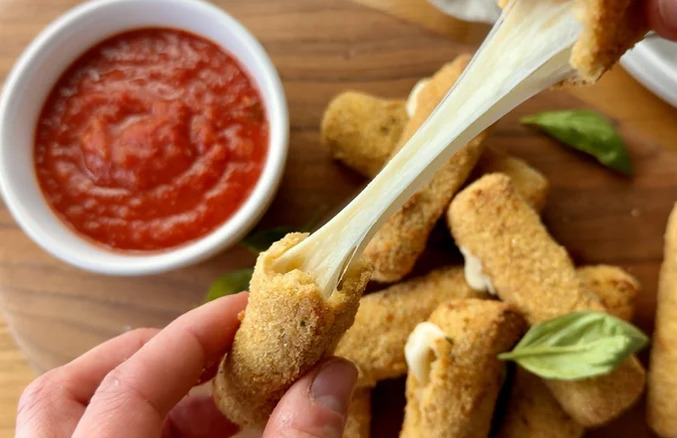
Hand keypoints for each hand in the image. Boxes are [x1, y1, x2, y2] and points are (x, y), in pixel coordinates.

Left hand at [15, 292, 357, 437]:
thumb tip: (333, 376)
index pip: (128, 385)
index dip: (193, 335)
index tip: (247, 309)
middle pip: (66, 394)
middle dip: (146, 353)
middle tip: (211, 345)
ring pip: (78, 420)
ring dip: (154, 391)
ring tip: (225, 390)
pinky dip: (156, 427)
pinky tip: (217, 431)